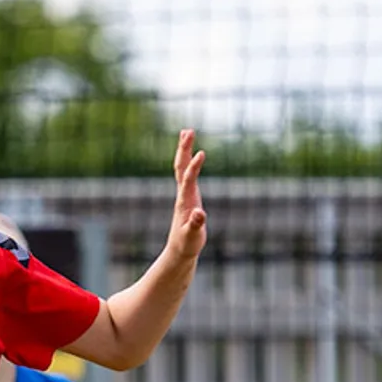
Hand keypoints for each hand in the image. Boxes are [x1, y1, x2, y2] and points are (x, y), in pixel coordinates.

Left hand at [166, 129, 206, 261]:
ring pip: (182, 168)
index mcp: (184, 201)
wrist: (179, 250)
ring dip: (184, 150)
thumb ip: (195, 225)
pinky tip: (191, 154)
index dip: (194, 167)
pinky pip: (187, 174)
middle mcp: (183, 194)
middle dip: (184, 149)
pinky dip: (188, 161)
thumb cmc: (187, 244)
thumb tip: (199, 214)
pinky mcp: (188, 196)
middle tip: (188, 131)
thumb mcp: (192, 237)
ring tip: (187, 132)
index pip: (188, 179)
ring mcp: (184, 194)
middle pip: (181, 167)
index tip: (201, 153)